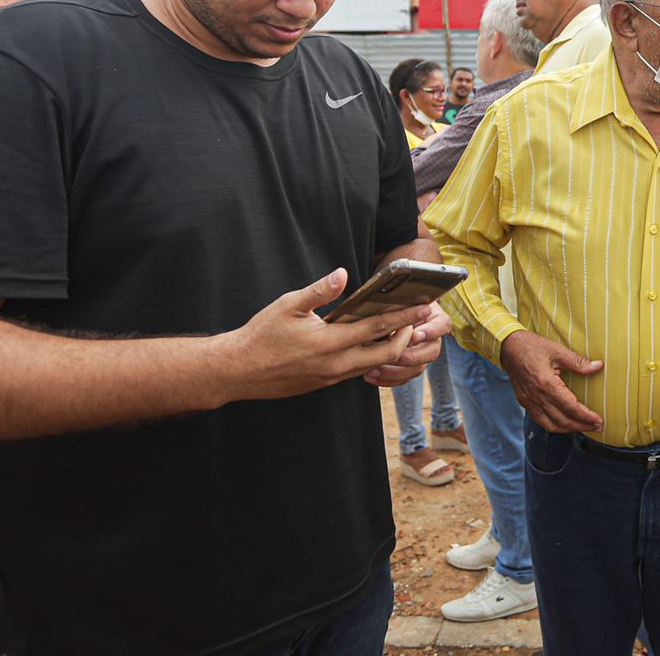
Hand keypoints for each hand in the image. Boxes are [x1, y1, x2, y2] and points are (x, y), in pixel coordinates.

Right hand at [220, 269, 437, 401]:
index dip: (403, 317)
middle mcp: (335, 364)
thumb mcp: (288, 306)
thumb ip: (319, 291)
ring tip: (400, 329)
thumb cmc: (261, 335)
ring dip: (390, 348)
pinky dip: (370, 357)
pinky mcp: (323, 384)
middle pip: (386, 353)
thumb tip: (342, 274)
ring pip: (372, 364)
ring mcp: (330, 377)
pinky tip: (371, 343)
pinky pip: (356, 371)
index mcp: (329, 342)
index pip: (377, 328)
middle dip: (406, 336)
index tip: (422, 306)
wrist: (237, 370)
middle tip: (417, 319)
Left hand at [364, 302, 452, 386]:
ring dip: (396, 371)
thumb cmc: (397, 303)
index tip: (415, 334)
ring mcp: (423, 354)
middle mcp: (433, 339)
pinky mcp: (410, 367)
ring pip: (418, 369)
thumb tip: (394, 316)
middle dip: (411, 356)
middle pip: (432, 352)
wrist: (390, 313)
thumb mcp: (402, 301)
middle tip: (393, 355)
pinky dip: (388, 379)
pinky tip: (371, 375)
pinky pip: (404, 378)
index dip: (430, 332)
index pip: (442, 325)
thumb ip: (402, 308)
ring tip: (375, 369)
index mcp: (436, 319)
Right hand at [498, 330, 603, 432]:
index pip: (571, 408)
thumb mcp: (558, 350)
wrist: (509, 347)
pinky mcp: (524, 402)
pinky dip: (554, 426)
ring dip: (569, 430)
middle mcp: (537, 397)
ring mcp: (529, 402)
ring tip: (584, 427)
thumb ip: (578, 362)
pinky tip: (564, 423)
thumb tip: (598, 367)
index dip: (586, 417)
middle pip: (563, 421)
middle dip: (582, 426)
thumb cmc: (533, 347)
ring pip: (551, 425)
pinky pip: (540, 421)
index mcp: (547, 385)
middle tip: (597, 427)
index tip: (599, 421)